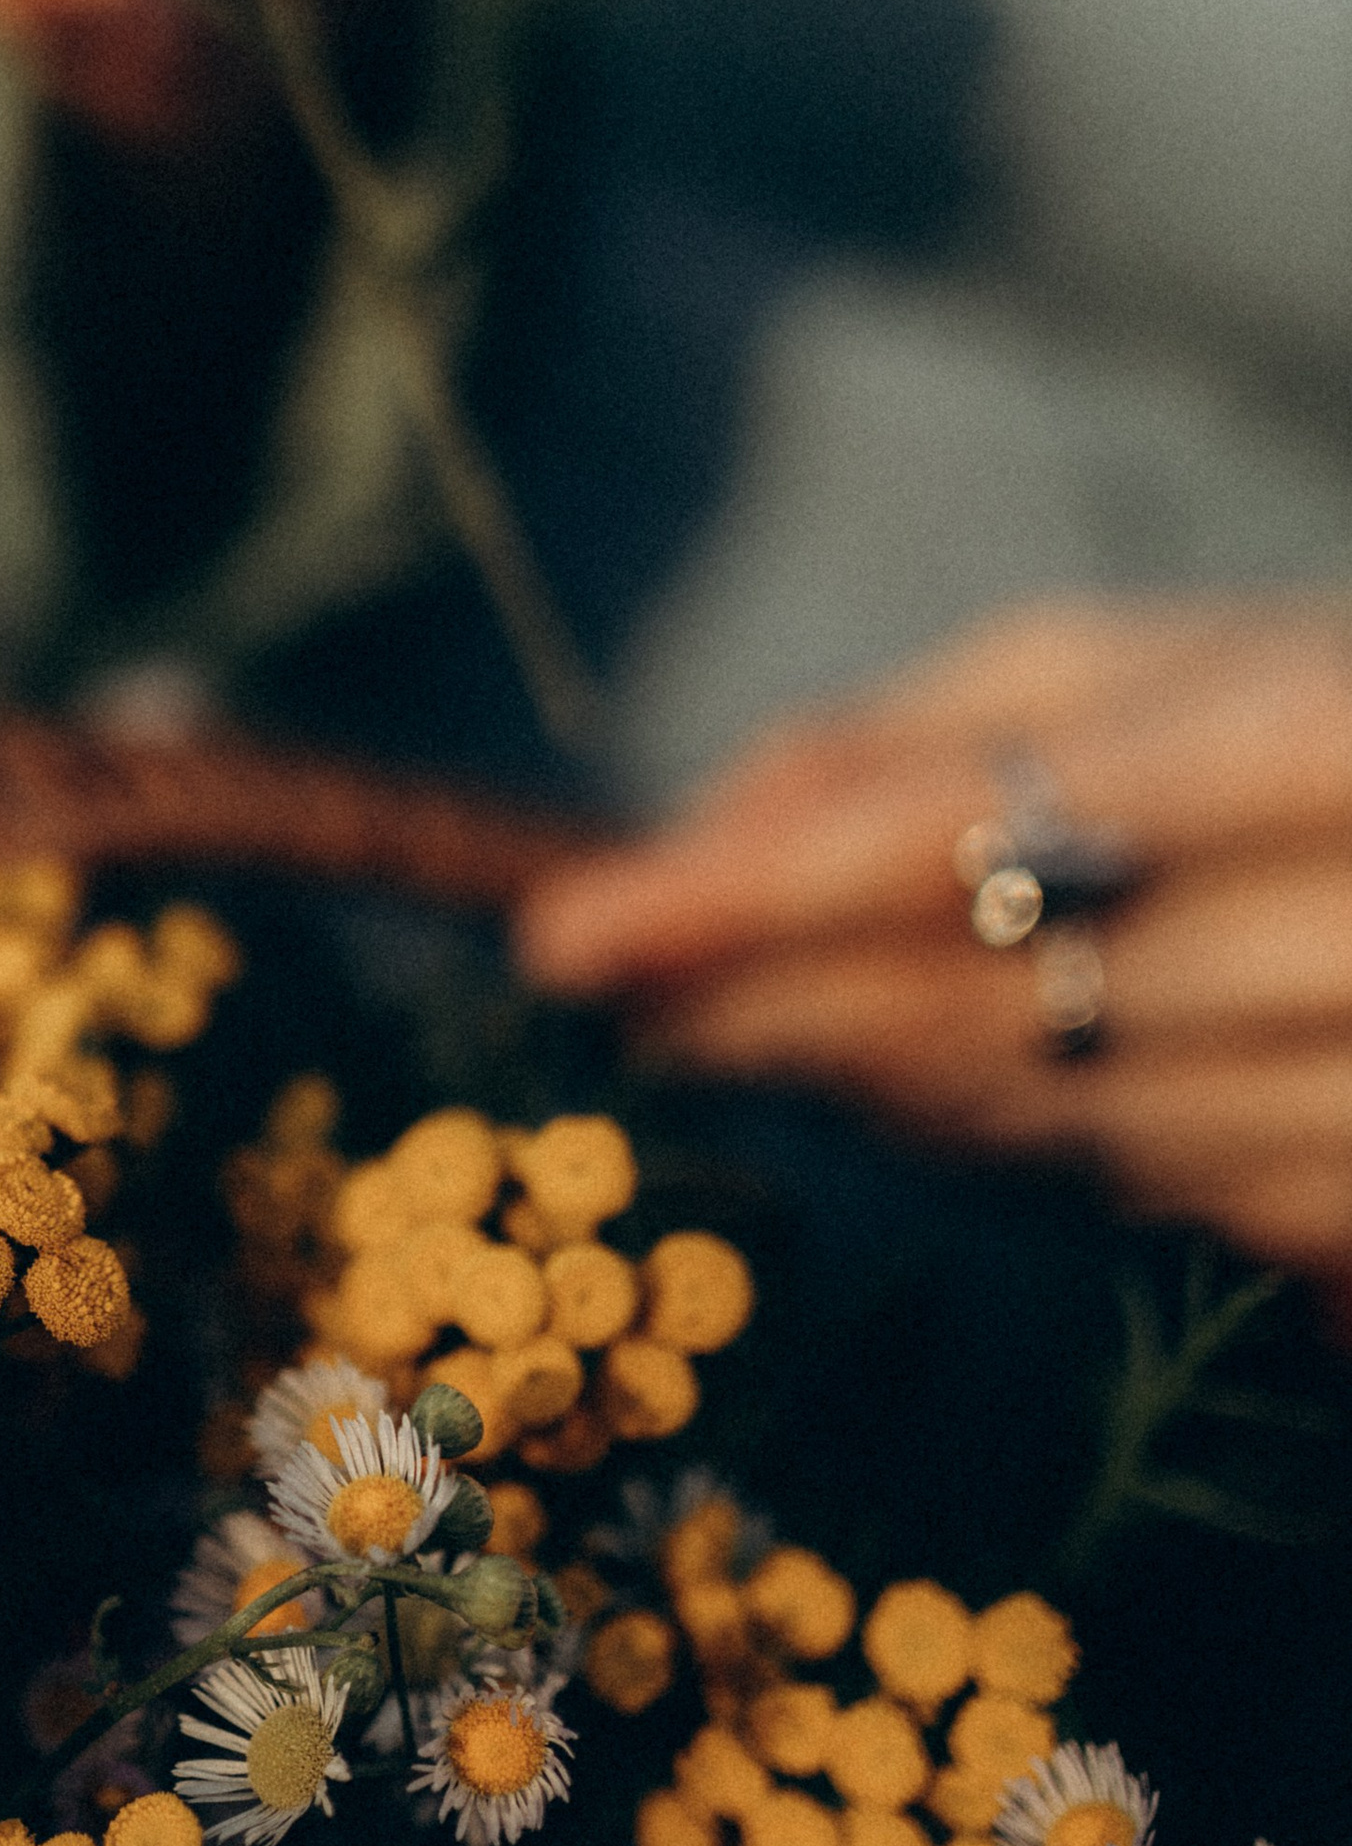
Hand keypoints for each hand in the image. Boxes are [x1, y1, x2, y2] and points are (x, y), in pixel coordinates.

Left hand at [513, 597, 1351, 1278]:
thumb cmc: (1333, 728)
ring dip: (856, 1071)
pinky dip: (993, 1126)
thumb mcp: (1163, 663)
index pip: (967, 838)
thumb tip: (700, 831)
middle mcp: (1350, 935)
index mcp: (1312, 747)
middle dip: (759, 1000)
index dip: (750, 896)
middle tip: (604, 978)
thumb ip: (928, 732)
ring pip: (1029, 1112)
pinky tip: (912, 1076)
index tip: (572, 929)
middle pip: (973, 1003)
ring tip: (728, 1010)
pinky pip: (1124, 1182)